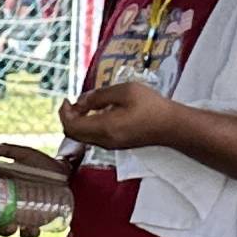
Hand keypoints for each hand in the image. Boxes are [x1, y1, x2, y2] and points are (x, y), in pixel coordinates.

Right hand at [0, 143, 77, 236]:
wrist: (67, 172)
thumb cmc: (43, 164)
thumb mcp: (25, 155)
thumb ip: (8, 151)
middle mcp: (6, 205)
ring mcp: (20, 215)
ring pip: (7, 229)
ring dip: (6, 229)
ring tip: (14, 224)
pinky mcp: (36, 222)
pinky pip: (28, 233)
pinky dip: (28, 233)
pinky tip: (32, 228)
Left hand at [57, 79, 187, 152]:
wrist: (172, 125)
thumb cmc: (152, 106)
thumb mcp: (125, 91)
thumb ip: (99, 96)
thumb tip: (81, 100)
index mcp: (104, 128)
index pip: (71, 126)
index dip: (64, 112)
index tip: (67, 99)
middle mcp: (103, 140)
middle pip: (73, 134)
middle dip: (68, 117)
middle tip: (72, 102)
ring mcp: (110, 145)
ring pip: (82, 137)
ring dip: (78, 122)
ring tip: (85, 105)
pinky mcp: (116, 144)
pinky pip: (93, 137)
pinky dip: (88, 126)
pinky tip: (97, 113)